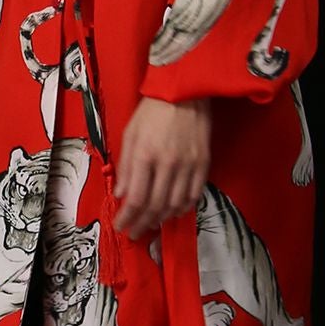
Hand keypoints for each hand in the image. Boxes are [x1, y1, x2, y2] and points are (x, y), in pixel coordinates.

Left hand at [113, 96, 209, 239]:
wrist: (184, 92)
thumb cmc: (152, 111)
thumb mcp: (130, 134)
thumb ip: (126, 166)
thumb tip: (122, 194)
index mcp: (146, 156)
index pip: (136, 198)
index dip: (128, 218)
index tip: (121, 226)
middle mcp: (168, 164)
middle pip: (155, 206)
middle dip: (142, 224)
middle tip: (134, 233)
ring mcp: (188, 165)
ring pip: (175, 204)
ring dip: (161, 219)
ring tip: (151, 225)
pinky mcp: (203, 164)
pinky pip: (194, 195)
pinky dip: (183, 208)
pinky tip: (173, 212)